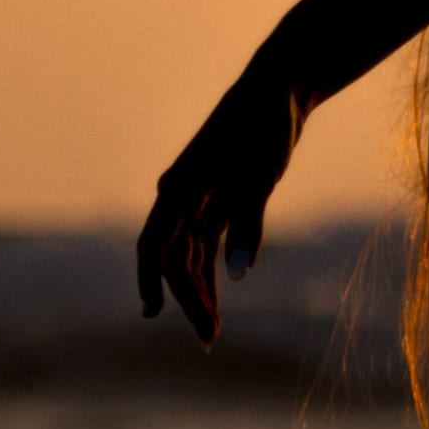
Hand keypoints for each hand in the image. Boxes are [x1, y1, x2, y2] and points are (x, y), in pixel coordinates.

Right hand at [133, 78, 305, 342]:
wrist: (279, 89)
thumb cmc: (265, 127)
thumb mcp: (260, 176)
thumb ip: (247, 224)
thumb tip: (237, 275)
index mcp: (180, 187)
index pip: (154, 243)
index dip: (149, 280)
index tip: (152, 313)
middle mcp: (180, 195)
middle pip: (174, 257)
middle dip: (186, 298)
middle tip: (208, 338)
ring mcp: (196, 197)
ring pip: (188, 254)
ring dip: (197, 290)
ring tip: (211, 330)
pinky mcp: (216, 198)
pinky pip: (204, 244)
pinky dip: (210, 271)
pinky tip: (216, 299)